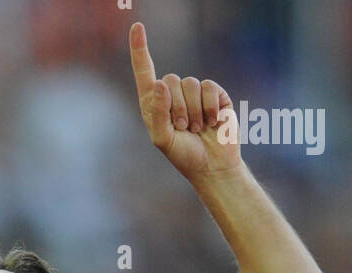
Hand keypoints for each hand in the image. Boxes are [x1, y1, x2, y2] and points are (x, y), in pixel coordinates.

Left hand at [129, 22, 237, 180]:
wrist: (213, 166)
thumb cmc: (184, 155)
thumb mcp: (163, 140)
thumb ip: (157, 114)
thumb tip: (160, 84)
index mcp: (155, 104)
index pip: (145, 72)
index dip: (140, 50)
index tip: (137, 27)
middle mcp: (173, 95)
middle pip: (170, 79)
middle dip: (176, 107)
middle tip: (184, 128)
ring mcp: (194, 93)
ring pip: (190, 84)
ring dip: (194, 111)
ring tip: (197, 129)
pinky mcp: (214, 94)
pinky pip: (208, 88)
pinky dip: (209, 108)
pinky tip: (213, 122)